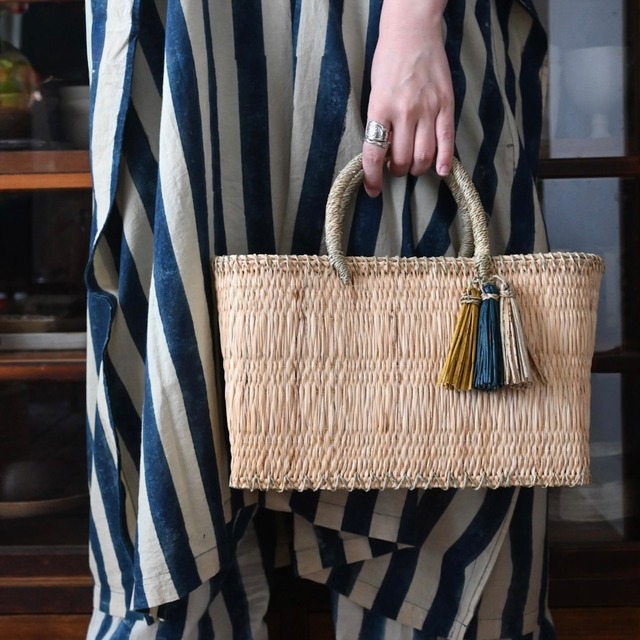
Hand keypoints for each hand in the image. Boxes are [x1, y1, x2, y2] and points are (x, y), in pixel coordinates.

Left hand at [363, 0, 453, 196]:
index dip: (372, 178)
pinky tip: (441, 171)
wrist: (412, 31)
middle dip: (397, 171)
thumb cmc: (388, 62)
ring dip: (417, 168)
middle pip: (401, 160)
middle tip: (396, 167)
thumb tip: (383, 154)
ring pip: (424, 156)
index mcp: (380, 109)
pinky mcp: (446, 105)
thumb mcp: (374, 93)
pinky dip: (444, 161)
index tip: (373, 191)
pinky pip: (447, 141)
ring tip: (413, 165)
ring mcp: (427, 109)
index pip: (374, 155)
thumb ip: (379, 123)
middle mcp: (404, 112)